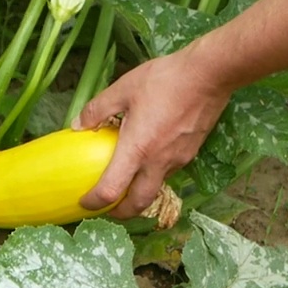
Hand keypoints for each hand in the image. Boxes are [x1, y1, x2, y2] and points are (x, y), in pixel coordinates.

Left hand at [71, 46, 231, 217]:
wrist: (209, 74)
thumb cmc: (165, 80)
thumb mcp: (123, 89)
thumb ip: (97, 109)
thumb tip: (78, 125)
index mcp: (137, 149)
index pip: (112, 190)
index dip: (94, 202)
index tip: (84, 202)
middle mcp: (158, 162)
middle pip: (138, 204)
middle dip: (120, 212)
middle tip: (106, 207)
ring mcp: (178, 160)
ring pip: (155, 188)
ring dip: (138, 194)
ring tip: (125, 182)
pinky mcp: (191, 153)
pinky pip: (168, 173)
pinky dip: (153, 175)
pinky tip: (148, 158)